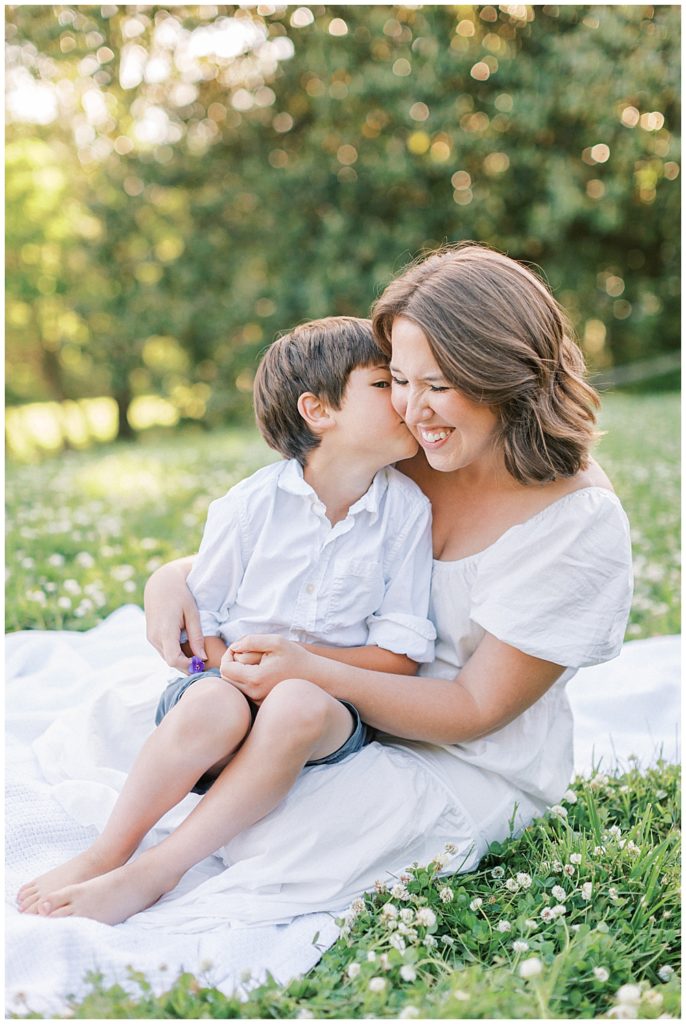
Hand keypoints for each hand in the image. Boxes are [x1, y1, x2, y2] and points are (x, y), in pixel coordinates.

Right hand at [144, 558, 204, 673]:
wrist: (161, 583)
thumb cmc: (180, 594)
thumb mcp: (192, 614)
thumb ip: (196, 637)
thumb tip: (202, 658)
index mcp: (165, 631)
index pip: (174, 660)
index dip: (188, 666)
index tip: (201, 662)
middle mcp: (154, 637)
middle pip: (171, 662)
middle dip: (186, 665)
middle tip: (203, 662)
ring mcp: (151, 638)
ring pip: (167, 658)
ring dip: (181, 660)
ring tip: (196, 654)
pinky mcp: (151, 637)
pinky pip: (164, 651)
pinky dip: (175, 653)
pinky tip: (186, 647)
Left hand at [219, 634, 314, 702]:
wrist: (315, 677)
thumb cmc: (295, 657)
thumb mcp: (275, 642)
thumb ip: (251, 641)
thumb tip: (233, 647)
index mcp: (255, 679)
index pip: (226, 668)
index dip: (228, 654)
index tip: (239, 647)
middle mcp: (254, 694)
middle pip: (226, 678)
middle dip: (231, 663)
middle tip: (245, 653)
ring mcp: (257, 701)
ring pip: (234, 686)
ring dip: (238, 672)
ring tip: (254, 662)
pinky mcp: (260, 704)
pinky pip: (243, 691)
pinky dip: (245, 680)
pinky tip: (258, 671)